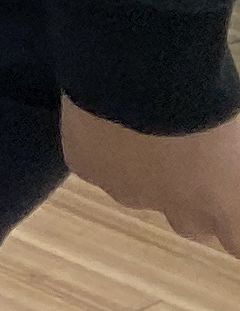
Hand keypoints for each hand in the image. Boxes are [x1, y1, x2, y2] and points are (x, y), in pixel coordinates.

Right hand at [61, 100, 239, 257]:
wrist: (142, 69)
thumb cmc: (208, 94)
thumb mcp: (236, 134)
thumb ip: (230, 161)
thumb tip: (216, 159)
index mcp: (224, 201)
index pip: (238, 241)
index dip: (233, 223)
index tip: (230, 204)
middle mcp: (178, 210)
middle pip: (193, 226)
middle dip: (195, 204)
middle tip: (194, 166)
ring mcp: (127, 192)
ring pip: (140, 195)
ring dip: (147, 175)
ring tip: (145, 131)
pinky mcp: (87, 169)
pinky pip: (98, 166)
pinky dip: (105, 151)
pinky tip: (109, 120)